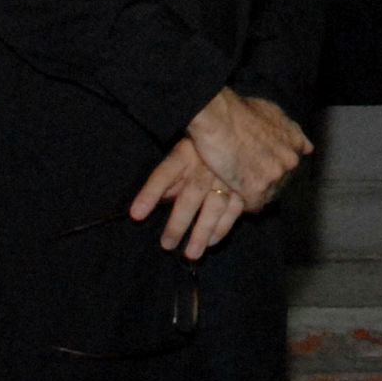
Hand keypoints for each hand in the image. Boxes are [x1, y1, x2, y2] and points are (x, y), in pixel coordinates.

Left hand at [130, 138, 247, 259]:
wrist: (241, 126)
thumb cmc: (207, 142)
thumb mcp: (184, 150)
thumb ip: (172, 177)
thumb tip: (162, 198)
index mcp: (187, 153)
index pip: (164, 174)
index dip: (150, 193)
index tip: (136, 214)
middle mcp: (207, 166)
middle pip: (191, 196)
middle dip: (179, 223)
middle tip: (167, 245)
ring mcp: (229, 176)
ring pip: (215, 207)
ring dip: (203, 232)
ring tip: (191, 253)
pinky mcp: (246, 185)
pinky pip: (234, 209)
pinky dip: (224, 227)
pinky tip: (213, 242)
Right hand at [183, 90, 310, 213]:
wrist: (218, 118)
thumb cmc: (240, 110)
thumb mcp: (272, 112)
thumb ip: (290, 130)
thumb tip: (308, 148)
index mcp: (295, 142)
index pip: (291, 165)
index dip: (274, 167)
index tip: (262, 166)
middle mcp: (290, 161)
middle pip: (282, 182)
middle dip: (266, 181)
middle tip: (246, 173)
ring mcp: (275, 177)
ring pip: (268, 195)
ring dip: (255, 192)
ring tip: (237, 181)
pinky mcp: (256, 191)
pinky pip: (253, 205)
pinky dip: (244, 201)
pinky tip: (234, 191)